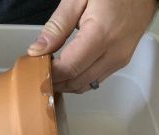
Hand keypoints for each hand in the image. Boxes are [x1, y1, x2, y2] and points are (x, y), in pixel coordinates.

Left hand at [27, 0, 157, 92]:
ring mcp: (119, 60)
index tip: (36, 69)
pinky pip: (97, 78)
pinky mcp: (122, 61)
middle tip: (40, 73)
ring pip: (87, 85)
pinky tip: (69, 70)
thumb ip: (58, 25)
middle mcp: (113, 54)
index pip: (69, 68)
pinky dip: (81, 78)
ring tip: (52, 73)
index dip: (51, 73)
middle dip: (57, 82)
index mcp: (100, 36)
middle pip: (78, 82)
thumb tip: (39, 50)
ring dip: (68, 83)